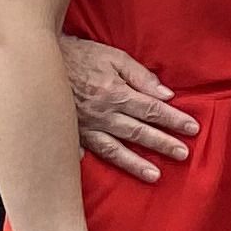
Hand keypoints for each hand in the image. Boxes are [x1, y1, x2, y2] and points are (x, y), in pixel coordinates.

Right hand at [64, 37, 195, 182]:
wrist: (38, 59)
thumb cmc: (79, 55)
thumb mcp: (114, 57)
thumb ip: (141, 76)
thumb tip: (165, 94)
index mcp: (116, 94)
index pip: (153, 110)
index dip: (174, 120)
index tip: (192, 129)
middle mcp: (102, 114)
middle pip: (138, 132)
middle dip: (163, 144)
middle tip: (183, 154)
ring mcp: (83, 127)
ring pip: (114, 150)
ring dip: (135, 164)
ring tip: (154, 175)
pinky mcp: (67, 133)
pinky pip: (80, 153)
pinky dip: (90, 163)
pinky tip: (102, 173)